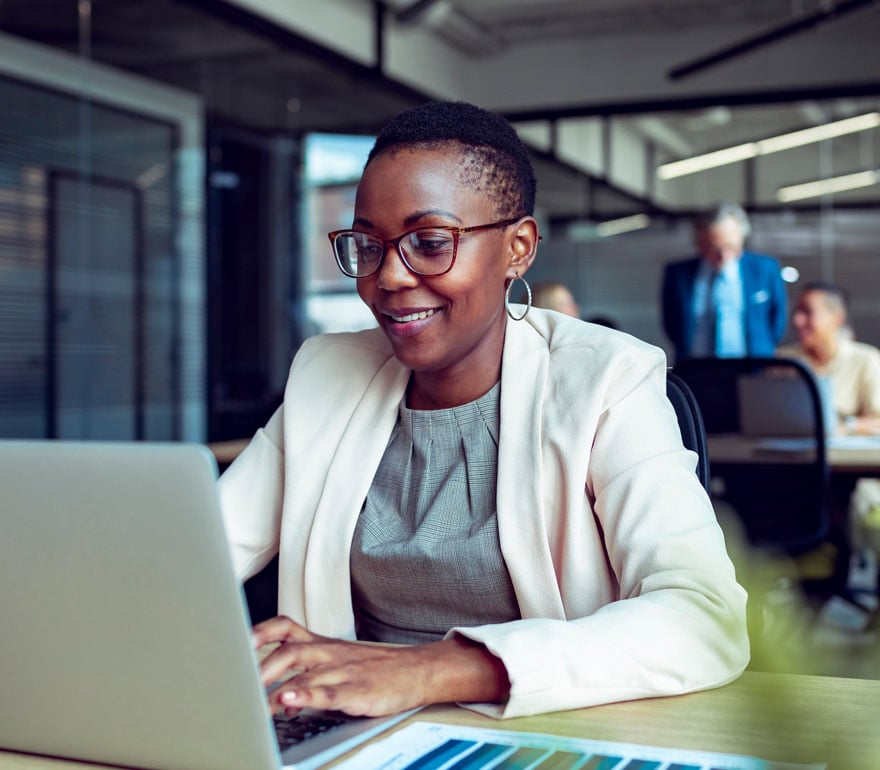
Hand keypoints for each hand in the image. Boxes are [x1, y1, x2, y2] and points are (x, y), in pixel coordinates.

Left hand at [253, 615, 509, 716]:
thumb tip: (272, 692)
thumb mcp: (336, 659)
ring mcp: (341, 671)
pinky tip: (288, 701)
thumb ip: (304, 669)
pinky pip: (327, 692)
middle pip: (286, 652)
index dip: (258, 633)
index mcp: (321, 644)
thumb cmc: (372, 667)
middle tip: (234, 684)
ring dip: (273, 684)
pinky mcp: (356, 691)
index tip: (232, 641)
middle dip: (257, 668)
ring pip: (302, 671)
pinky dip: (305, 695)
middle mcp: (327, 653)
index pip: (284, 628)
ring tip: (252, 698)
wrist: (415, 670)